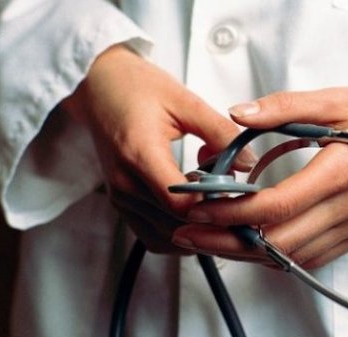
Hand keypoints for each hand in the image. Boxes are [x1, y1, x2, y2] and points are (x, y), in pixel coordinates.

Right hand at [62, 44, 255, 252]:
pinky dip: (180, 232)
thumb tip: (248, 164)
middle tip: (235, 200)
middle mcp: (126, 183)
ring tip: (214, 202)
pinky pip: (154, 236)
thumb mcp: (185, 102)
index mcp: (140, 154)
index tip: (235, 193)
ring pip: (167, 237)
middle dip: (211, 218)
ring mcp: (121, 198)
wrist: (99, 89)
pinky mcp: (122, 205)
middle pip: (176, 225)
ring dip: (196, 227)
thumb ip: (219, 133)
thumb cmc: (139, 89)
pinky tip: (196, 211)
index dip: (213, 205)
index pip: (179, 203)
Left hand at [172, 76, 347, 266]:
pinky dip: (280, 256)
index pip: (275, 207)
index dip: (230, 213)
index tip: (196, 209)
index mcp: (342, 171)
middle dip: (227, 244)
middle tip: (189, 236)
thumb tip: (237, 114)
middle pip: (278, 243)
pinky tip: (257, 245)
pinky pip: (315, 257)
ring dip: (249, 254)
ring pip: (293, 257)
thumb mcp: (340, 99)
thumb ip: (285, 108)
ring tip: (212, 242)